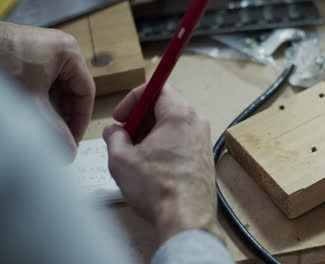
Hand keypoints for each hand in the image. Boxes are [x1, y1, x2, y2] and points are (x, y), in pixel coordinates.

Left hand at [0, 22, 94, 156]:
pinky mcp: (29, 56)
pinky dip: (40, 100)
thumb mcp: (32, 101)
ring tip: (46, 131)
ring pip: (57, 89)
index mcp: (70, 53)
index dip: (81, 120)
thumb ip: (54, 128)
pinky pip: (43, 83)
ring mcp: (45, 51)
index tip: (74, 140)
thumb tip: (69, 151)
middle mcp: (61, 49)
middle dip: (65, 117)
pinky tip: (34, 116)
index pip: (86, 92)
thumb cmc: (0, 62)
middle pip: (72, 91)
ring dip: (52, 111)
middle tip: (60, 140)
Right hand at [103, 84, 222, 246]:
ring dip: (151, 135)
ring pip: (172, 125)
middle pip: (164, 107)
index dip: (132, 99)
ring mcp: (203, 140)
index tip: (121, 117)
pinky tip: (151, 167)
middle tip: (124, 137)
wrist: (187, 218)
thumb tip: (114, 131)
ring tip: (136, 156)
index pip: (156, 88)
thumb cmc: (158, 188)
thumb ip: (114, 137)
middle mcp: (197, 122)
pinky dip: (164, 146)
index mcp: (180, 114)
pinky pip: (181, 141)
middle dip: (140, 119)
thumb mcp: (122, 159)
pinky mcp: (204, 157)